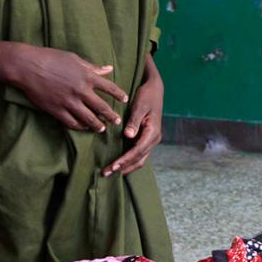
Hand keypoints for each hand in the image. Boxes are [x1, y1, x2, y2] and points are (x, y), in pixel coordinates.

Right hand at [7, 44, 127, 131]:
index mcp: (87, 76)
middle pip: (101, 107)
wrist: (27, 66)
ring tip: (102, 129)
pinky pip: (71, 122)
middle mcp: (80, 90)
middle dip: (111, 116)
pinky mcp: (56, 110)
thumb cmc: (50, 58)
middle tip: (117, 122)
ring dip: (97, 125)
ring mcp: (68, 102)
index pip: (109, 88)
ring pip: (88, 118)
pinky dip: (79, 126)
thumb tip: (109, 69)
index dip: (119, 95)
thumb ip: (93, 67)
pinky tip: (83, 127)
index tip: (125, 99)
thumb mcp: (74, 58)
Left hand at [104, 53, 162, 176]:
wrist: (154, 88)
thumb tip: (128, 136)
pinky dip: (128, 160)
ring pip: (139, 159)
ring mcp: (151, 140)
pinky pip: (138, 154)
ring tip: (110, 172)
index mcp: (153, 132)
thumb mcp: (139, 106)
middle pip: (139, 159)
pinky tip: (118, 163)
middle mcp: (154, 139)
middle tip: (106, 173)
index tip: (112, 166)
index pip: (137, 151)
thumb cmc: (147, 95)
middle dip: (123, 168)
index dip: (125, 160)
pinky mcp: (146, 138)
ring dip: (126, 167)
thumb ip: (134, 122)